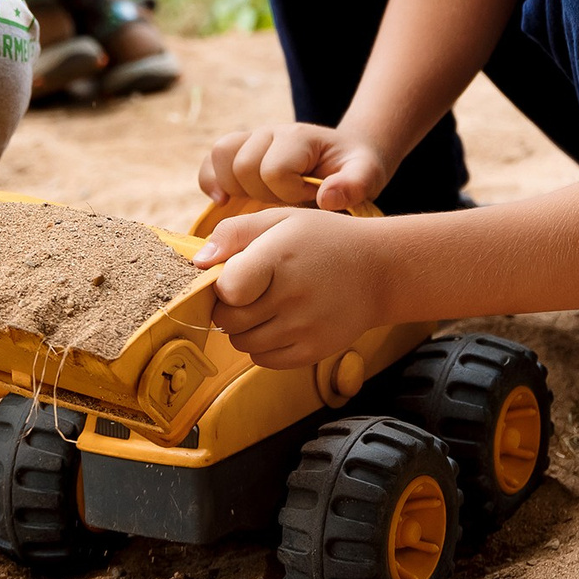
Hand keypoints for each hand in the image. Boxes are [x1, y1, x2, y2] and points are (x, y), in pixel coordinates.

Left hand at [192, 206, 383, 367]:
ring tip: (266, 306)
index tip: (234, 276)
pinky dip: (262, 346)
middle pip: (228, 321)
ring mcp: (304, 327)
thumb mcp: (281, 219)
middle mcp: (292, 296)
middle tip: (247, 292)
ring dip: (244, 328)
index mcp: (280, 256)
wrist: (380, 270)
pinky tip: (279, 323)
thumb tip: (198, 262)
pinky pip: (264, 360)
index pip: (227, 290)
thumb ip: (234, 233)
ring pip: (242, 343)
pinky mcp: (313, 351)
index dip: (222, 286)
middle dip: (228, 308)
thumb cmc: (324, 241)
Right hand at [199, 122, 389, 211]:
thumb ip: (355, 185)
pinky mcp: (240, 151)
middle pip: (243, 166)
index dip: (290, 194)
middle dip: (264, 195)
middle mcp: (271, 132)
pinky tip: (223, 200)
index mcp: (299, 137)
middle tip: (289, 202)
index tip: (312, 198)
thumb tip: (326, 198)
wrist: (346, 156)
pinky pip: (210, 161)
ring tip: (259, 203)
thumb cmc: (355, 168)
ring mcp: (252, 139)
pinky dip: (210, 181)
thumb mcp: (368, 176)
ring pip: (221, 157)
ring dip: (236, 188)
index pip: (274, 170)